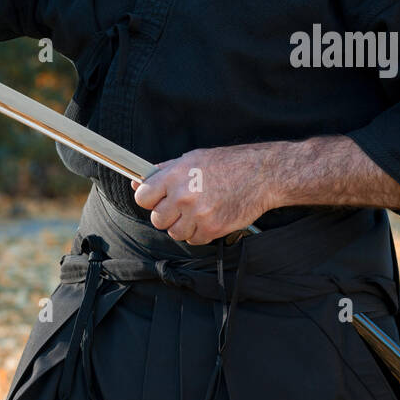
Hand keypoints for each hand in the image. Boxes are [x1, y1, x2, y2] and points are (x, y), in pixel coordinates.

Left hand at [131, 144, 279, 244]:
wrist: (262, 174)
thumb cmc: (228, 164)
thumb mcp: (192, 159)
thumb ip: (163, 171)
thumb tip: (137, 183)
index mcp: (175, 176)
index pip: (142, 198)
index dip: (148, 200)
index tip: (157, 199)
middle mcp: (184, 196)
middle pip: (157, 219)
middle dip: (167, 215)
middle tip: (182, 206)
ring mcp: (198, 214)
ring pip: (174, 233)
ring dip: (182, 226)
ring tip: (197, 212)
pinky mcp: (212, 229)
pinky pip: (192, 240)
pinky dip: (198, 234)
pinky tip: (208, 219)